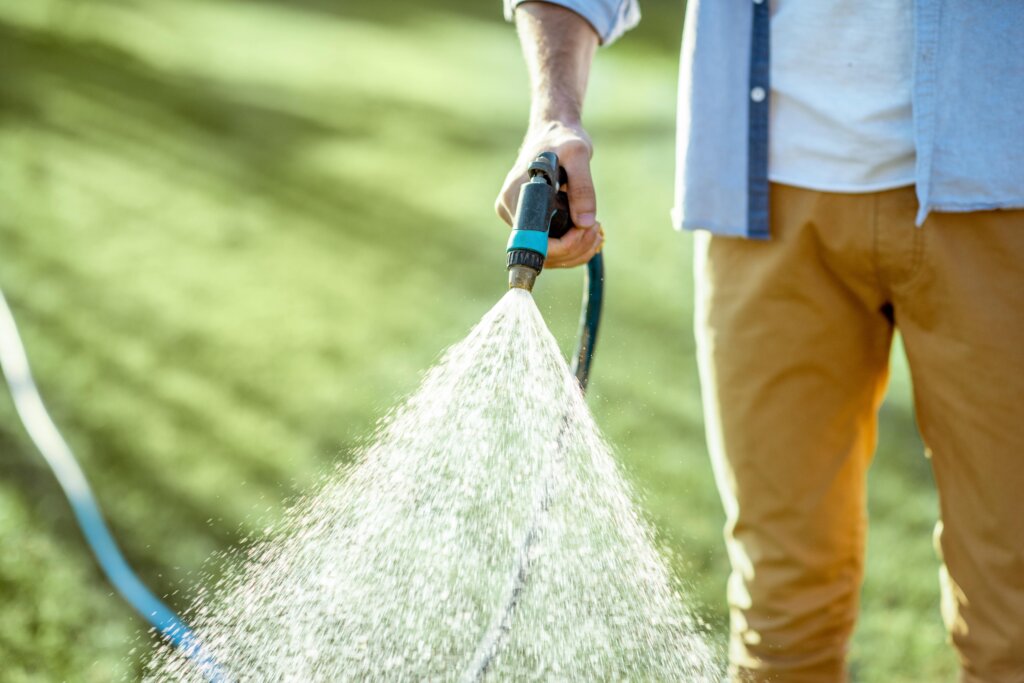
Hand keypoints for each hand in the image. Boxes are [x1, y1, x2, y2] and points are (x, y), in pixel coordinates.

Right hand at [495, 120, 603, 268]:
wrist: (552, 133)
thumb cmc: (563, 138)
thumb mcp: (578, 154)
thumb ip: (583, 188)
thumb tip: (586, 222)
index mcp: (515, 196)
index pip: (534, 241)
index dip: (564, 245)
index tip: (586, 228)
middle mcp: (510, 210)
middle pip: (541, 252)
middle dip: (574, 247)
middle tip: (596, 228)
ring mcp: (517, 217)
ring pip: (546, 255)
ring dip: (576, 251)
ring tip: (596, 231)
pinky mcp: (528, 221)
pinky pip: (548, 247)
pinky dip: (571, 247)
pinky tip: (587, 233)